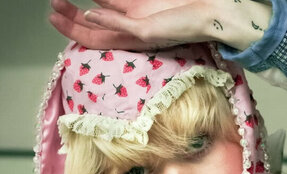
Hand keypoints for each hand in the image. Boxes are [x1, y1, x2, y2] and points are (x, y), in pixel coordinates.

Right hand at [49, 0, 271, 51]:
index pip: (100, 25)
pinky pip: (121, 27)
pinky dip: (104, 22)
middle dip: (71, 22)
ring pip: (102, 33)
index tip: (62, 9)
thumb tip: (102, 0)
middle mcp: (134, 32)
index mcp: (135, 24)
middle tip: (51, 13)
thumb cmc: (186, 6)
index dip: (78, 19)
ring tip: (57, 13)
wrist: (213, 13)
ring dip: (79, 24)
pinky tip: (88, 15)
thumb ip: (123, 3)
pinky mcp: (148, 31)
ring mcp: (140, 34)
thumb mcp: (147, 1)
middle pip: (95, 32)